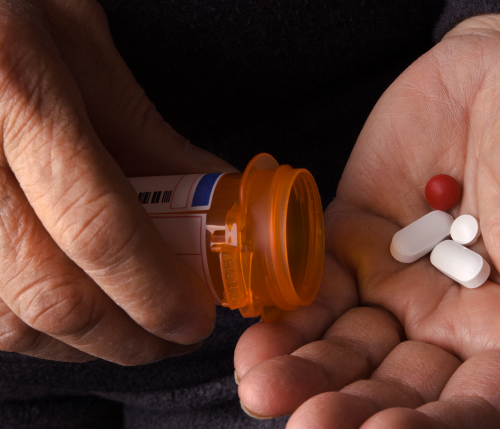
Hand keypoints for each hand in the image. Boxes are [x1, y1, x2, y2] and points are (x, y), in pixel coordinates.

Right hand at [0, 0, 232, 363]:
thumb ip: (145, 130)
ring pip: (3, 321)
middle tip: (170, 334)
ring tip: (126, 327)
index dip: (155, 291)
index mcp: (14, 89)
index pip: (98, 229)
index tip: (194, 317)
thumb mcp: (78, 42)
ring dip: (78, 343)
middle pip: (48, 296)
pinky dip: (28, 324)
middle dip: (125, 336)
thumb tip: (216, 194)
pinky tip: (65, 306)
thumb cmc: (0, 5)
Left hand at [235, 15, 499, 428]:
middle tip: (308, 424)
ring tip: (263, 386)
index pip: (476, 408)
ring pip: (347, 346)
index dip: (433, 428)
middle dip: (351, 408)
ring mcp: (397, 285)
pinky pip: (316, 288)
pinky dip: (287, 313)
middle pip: (398, 387)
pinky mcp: (353, 244)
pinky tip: (258, 337)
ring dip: (305, 370)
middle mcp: (453, 324)